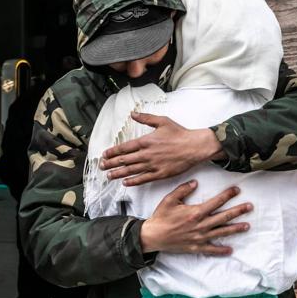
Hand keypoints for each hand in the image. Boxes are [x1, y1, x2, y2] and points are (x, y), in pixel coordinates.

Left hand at [100, 112, 226, 185]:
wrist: (195, 146)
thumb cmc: (180, 133)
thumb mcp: (163, 121)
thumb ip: (146, 118)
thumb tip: (133, 114)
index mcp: (146, 141)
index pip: (124, 148)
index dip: (112, 152)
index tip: (104, 155)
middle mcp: (147, 154)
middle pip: (124, 161)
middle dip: (111, 164)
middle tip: (102, 167)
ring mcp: (153, 165)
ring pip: (131, 171)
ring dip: (118, 174)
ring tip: (109, 176)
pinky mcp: (160, 174)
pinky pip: (143, 179)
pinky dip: (133, 182)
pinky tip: (126, 183)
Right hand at [140, 180, 251, 253]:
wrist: (152, 236)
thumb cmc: (161, 217)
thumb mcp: (170, 200)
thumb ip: (183, 190)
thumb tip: (195, 182)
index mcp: (196, 212)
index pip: (216, 202)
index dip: (228, 195)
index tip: (237, 190)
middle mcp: (201, 225)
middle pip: (224, 217)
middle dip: (238, 211)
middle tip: (250, 207)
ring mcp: (200, 237)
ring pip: (221, 232)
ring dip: (235, 229)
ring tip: (247, 226)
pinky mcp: (196, 247)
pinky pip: (211, 249)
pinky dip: (221, 250)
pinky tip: (230, 250)